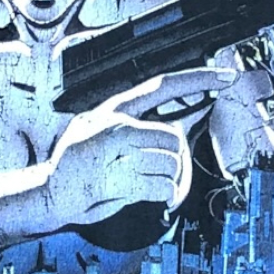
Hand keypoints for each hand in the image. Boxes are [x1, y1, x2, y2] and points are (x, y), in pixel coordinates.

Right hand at [34, 69, 231, 230]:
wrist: (47, 193)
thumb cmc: (81, 167)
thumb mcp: (103, 134)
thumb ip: (137, 128)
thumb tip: (179, 130)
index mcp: (114, 109)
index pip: (162, 86)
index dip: (197, 79)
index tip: (226, 76)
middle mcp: (112, 123)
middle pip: (173, 137)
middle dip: (174, 161)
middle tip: (159, 172)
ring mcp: (109, 151)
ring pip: (169, 163)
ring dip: (167, 182)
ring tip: (146, 185)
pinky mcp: (110, 178)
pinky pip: (159, 186)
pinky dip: (162, 196)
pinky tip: (150, 196)